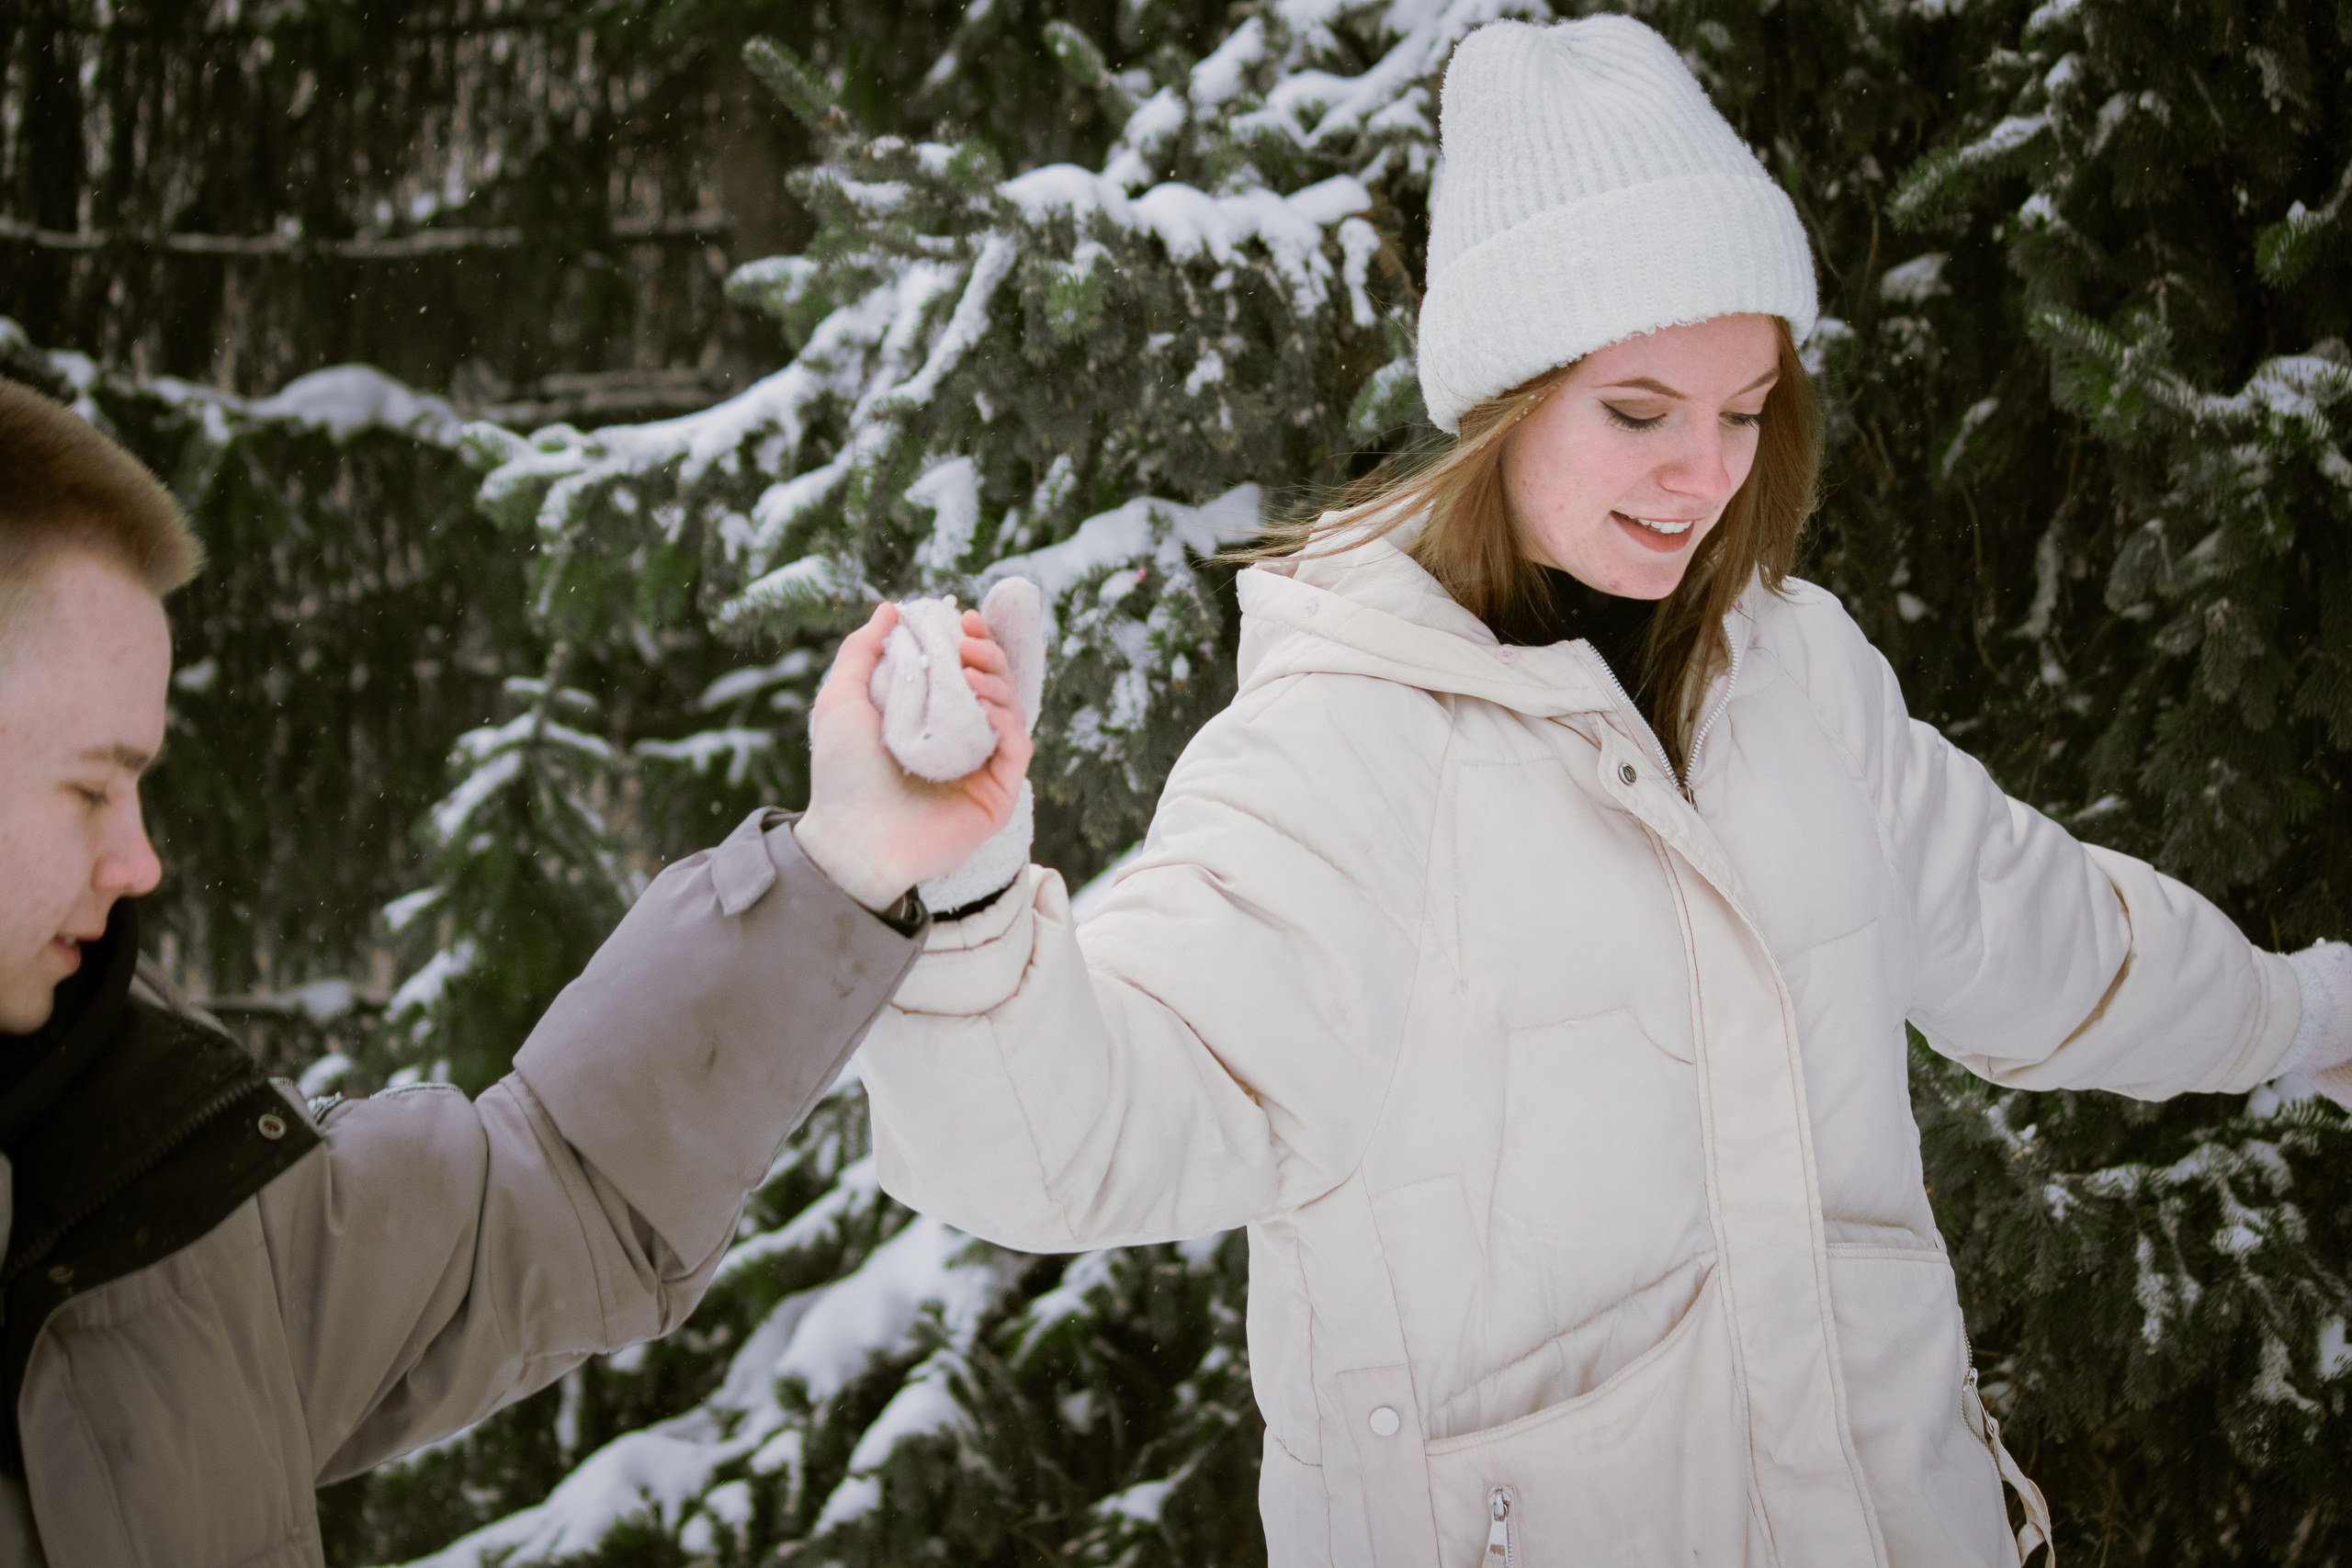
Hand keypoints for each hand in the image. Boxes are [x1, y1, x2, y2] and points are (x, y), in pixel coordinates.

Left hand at [795, 602, 1032, 910]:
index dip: (970, 641)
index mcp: (927, 721)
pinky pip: (1018, 749)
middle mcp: (958, 743)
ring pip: (1012, 712)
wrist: (852, 837)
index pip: (962, 673)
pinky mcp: (997, 795)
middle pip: (994, 687)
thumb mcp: (841, 700)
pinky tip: (984, 706)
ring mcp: (980, 770)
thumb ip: (860, 651)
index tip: (962, 617)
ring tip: (970, 673)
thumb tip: (889, 609)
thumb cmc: (842, 775)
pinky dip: (1008, 720)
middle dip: (989, 655)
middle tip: (969, 640)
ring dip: (997, 683)